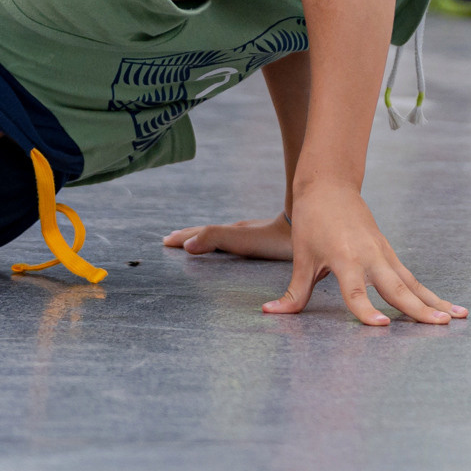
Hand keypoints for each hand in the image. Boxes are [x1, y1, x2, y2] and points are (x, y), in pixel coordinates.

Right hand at [164, 212, 291, 260]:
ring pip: (221, 235)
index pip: (200, 235)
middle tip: (171, 239)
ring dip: (204, 238)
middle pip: (207, 232)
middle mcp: (238, 230)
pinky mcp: (264, 237)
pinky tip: (230, 245)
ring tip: (193, 241)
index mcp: (230, 233)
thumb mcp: (240, 239)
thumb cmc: (275, 237)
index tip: (165, 240)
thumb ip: (214, 239)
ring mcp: (251, 233)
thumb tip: (187, 246)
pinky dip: (222, 241)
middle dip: (189, 236)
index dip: (183, 239)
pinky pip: (235, 238)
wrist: (305, 224)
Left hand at [270, 182, 462, 325]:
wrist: (329, 184)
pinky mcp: (389, 252)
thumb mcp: (301, 257)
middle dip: (419, 308)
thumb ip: (294, 291)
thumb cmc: (312, 220)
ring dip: (435, 301)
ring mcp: (383, 253)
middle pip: (397, 288)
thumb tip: (271, 312)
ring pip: (412, 282)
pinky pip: (411, 277)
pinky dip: (428, 292)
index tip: (381, 328)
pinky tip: (445, 306)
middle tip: (441, 324)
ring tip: (459, 316)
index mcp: (345, 258)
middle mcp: (370, 256)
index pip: (356, 291)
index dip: (366, 311)